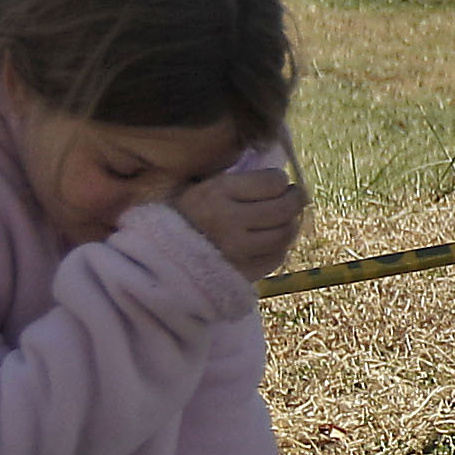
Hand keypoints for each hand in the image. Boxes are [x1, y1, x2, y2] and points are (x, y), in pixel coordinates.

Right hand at [169, 155, 308, 282]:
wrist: (157, 256)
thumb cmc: (185, 216)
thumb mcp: (204, 186)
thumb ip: (241, 182)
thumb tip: (283, 181)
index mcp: (217, 192)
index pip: (273, 182)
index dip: (281, 180)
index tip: (279, 183)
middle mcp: (229, 221)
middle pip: (284, 208)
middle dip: (296, 199)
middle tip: (295, 197)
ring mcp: (237, 250)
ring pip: (285, 234)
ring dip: (291, 223)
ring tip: (284, 219)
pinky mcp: (242, 273)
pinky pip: (276, 257)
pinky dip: (280, 247)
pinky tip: (271, 241)